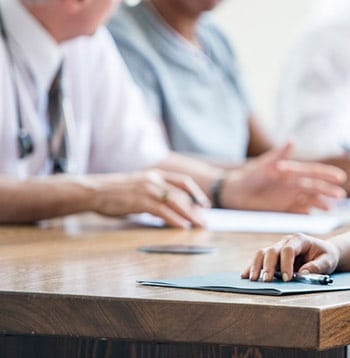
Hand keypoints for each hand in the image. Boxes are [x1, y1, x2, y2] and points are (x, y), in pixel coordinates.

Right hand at [86, 170, 208, 227]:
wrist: (93, 190)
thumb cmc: (114, 192)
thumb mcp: (138, 187)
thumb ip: (154, 193)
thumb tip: (168, 207)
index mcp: (156, 174)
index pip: (184, 181)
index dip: (196, 193)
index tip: (205, 204)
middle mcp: (155, 179)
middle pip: (183, 194)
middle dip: (197, 208)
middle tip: (205, 220)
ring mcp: (148, 189)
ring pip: (176, 202)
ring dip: (190, 215)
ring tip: (199, 225)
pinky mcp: (140, 201)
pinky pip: (163, 211)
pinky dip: (175, 219)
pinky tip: (182, 226)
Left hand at [221, 144, 346, 212]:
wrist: (235, 192)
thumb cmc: (249, 175)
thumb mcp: (264, 164)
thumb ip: (279, 155)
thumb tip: (292, 141)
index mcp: (292, 172)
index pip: (313, 172)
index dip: (327, 174)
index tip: (340, 177)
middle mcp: (294, 183)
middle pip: (315, 187)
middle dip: (328, 190)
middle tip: (342, 195)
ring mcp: (290, 196)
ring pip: (310, 199)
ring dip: (321, 203)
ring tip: (330, 209)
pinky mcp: (284, 208)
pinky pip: (300, 210)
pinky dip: (307, 213)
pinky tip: (314, 216)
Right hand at [242, 232, 340, 281]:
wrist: (324, 253)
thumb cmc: (325, 256)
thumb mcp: (327, 261)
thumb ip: (317, 267)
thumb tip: (301, 274)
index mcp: (300, 240)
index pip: (289, 249)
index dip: (286, 264)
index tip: (287, 278)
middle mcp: (286, 241)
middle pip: (272, 250)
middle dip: (268, 266)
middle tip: (266, 280)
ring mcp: (278, 247)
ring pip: (262, 253)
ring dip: (256, 266)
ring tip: (253, 279)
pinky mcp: (273, 256)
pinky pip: (259, 259)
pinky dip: (252, 267)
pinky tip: (245, 276)